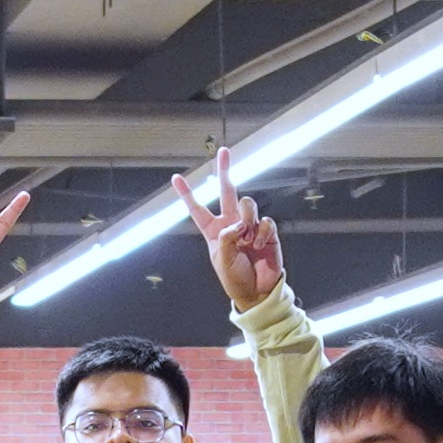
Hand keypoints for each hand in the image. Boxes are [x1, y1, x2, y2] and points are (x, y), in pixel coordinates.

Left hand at [176, 156, 283, 308]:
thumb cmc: (236, 279)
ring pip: (247, 204)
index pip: (198, 209)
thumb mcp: (223, 261)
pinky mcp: (267, 230)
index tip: (176, 178)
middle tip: (223, 151)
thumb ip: (227, 239)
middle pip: (227, 191)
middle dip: (225, 170)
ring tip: (248, 241)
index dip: (187, 194)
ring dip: (247, 221)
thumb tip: (238, 223)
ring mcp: (249, 225)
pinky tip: (260, 246)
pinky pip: (265, 221)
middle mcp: (231, 223)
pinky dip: (262, 234)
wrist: (258, 291)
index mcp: (214, 231)